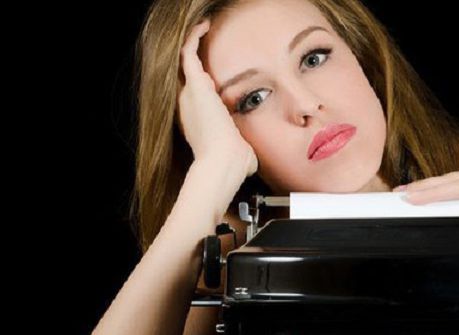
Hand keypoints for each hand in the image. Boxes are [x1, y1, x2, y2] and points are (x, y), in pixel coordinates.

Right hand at [177, 19, 257, 176]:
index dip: (204, 83)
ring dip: (193, 43)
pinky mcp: (195, 85)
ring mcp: (189, 94)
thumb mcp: (239, 155)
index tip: (217, 75)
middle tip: (209, 42)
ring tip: (204, 28)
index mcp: (197, 121)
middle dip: (198, 59)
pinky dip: (194, 37)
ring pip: (185, 61)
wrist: (224, 162)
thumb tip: (253, 163)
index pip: (198, 96)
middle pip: (190, 76)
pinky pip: (188, 52)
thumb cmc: (234, 164)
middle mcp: (188, 106)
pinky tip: (204, 25)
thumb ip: (243, 152)